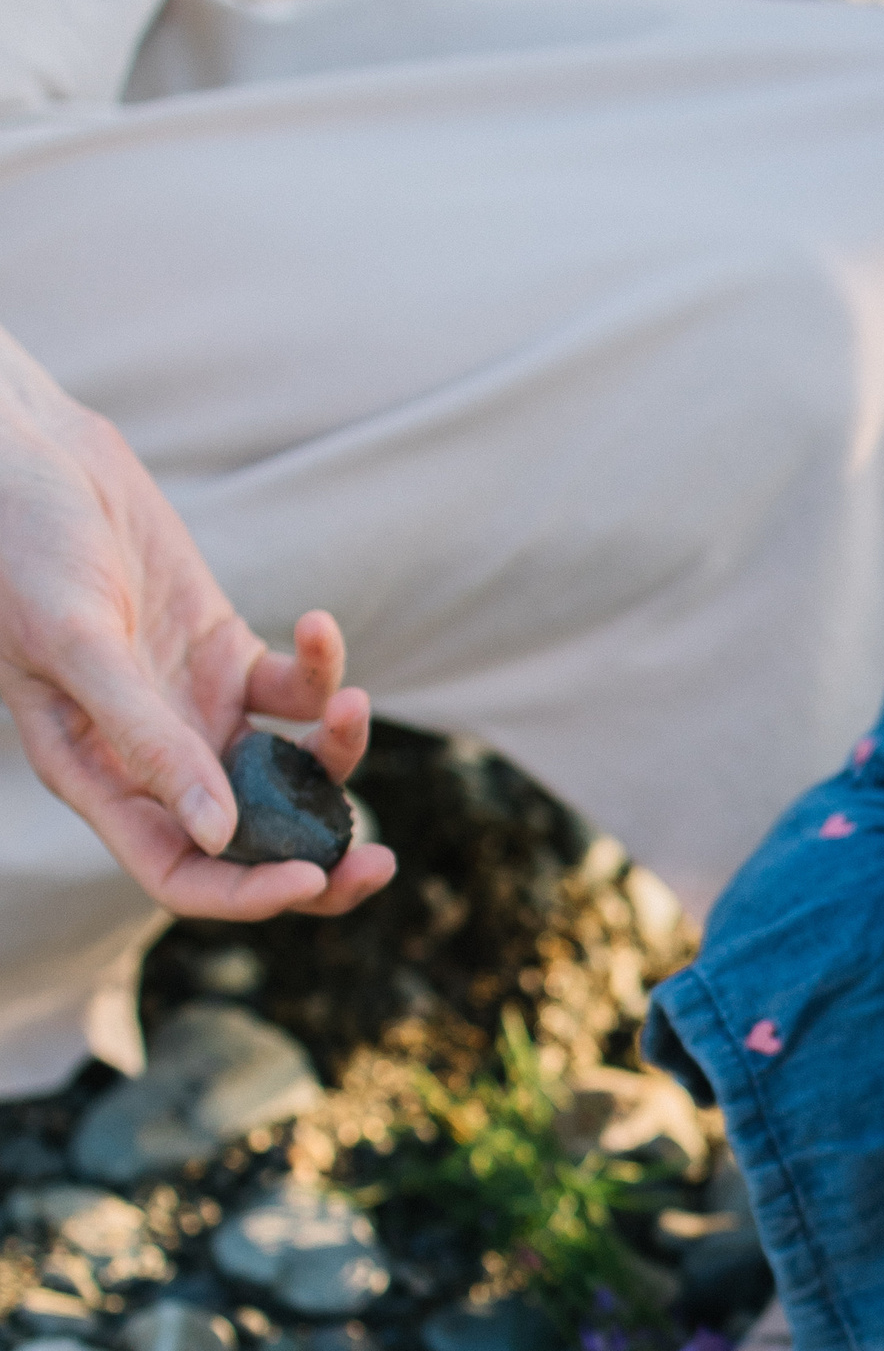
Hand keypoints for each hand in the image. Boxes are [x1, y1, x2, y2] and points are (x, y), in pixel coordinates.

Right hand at [0, 328, 394, 921]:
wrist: (31, 458)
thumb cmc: (22, 548)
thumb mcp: (78, 642)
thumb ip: (143, 736)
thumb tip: (217, 835)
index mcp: (98, 776)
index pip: (179, 871)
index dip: (246, 892)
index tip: (313, 877)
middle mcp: (153, 757)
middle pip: (250, 843)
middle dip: (319, 859)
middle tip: (380, 863)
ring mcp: (196, 708)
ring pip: (289, 771)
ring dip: (335, 752)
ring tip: (353, 703)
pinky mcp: (228, 654)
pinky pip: (295, 691)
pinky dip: (320, 671)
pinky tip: (315, 622)